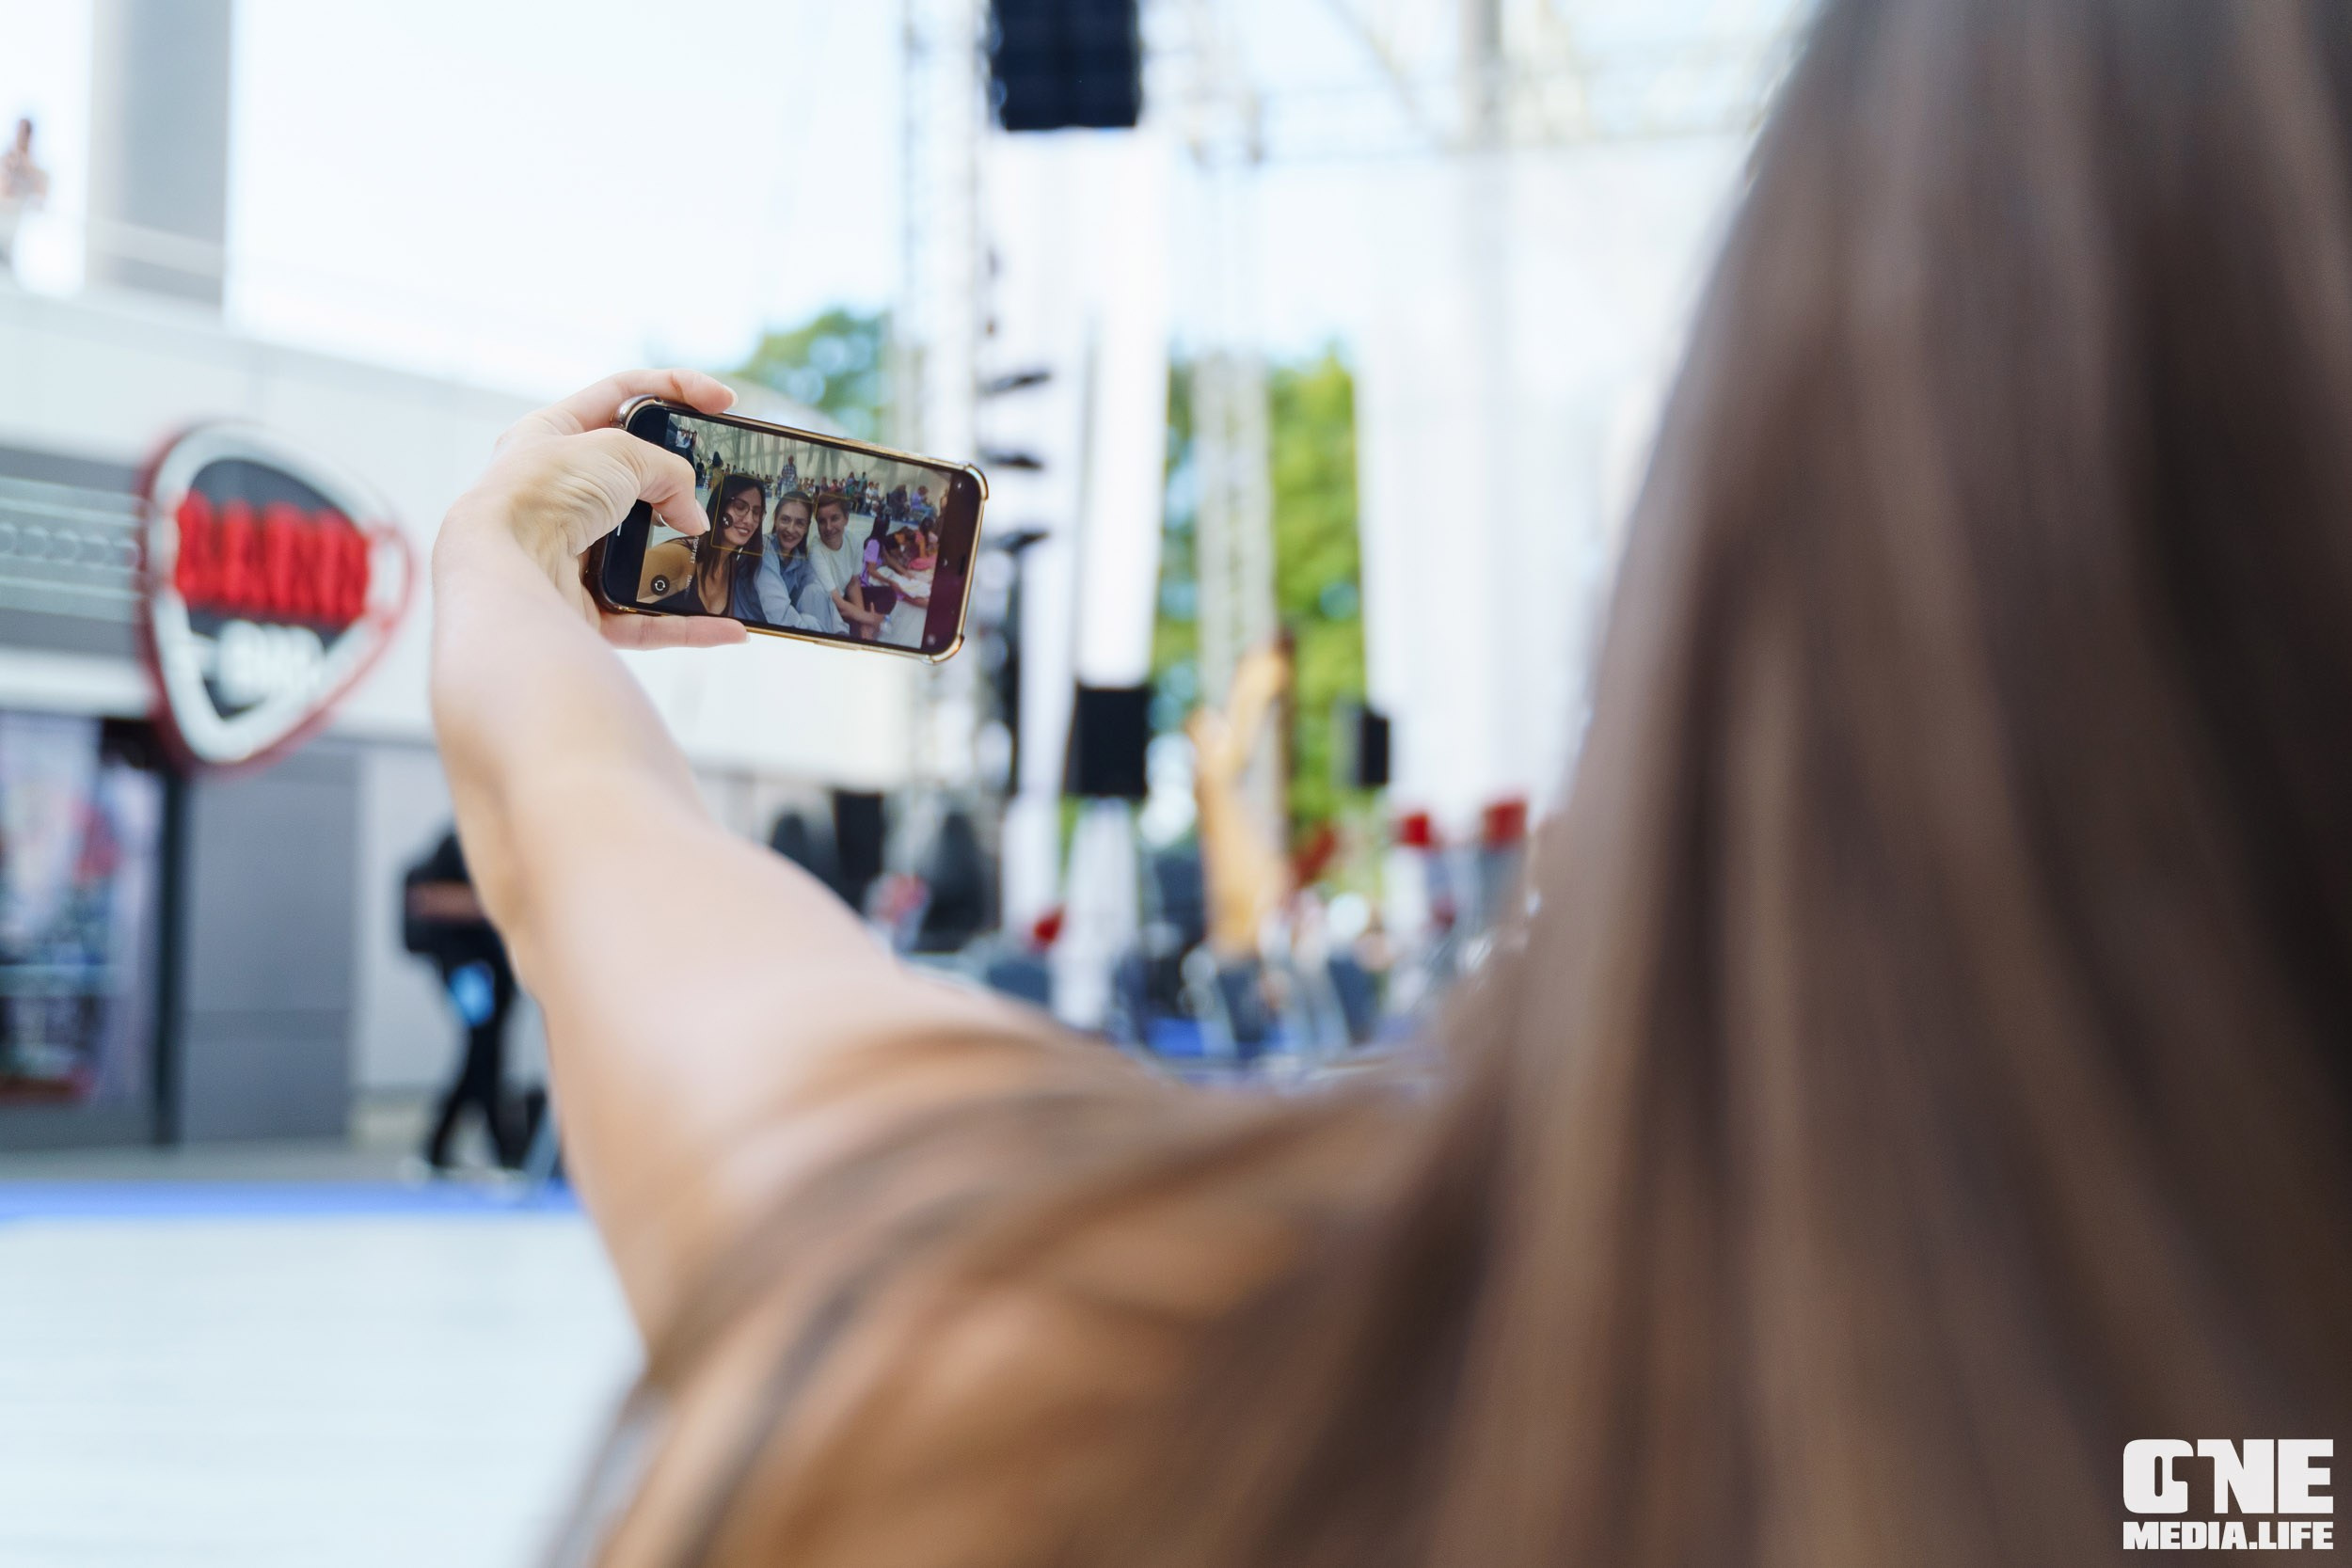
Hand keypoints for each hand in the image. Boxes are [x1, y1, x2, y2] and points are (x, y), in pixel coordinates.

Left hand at [437, 369, 749, 650]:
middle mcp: (556, 493)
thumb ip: (667, 471)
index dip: (676, 389)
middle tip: (721, 483)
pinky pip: (646, 618)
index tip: (723, 402)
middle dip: (681, 483)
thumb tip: (691, 516)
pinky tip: (727, 625)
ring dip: (684, 555)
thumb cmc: (541, 494)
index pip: (623, 394)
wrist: (505, 568)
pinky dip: (687, 625)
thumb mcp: (616, 452)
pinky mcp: (583, 607)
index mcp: (551, 435)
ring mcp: (570, 551)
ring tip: (722, 551)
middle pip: (636, 478)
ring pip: (642, 552)